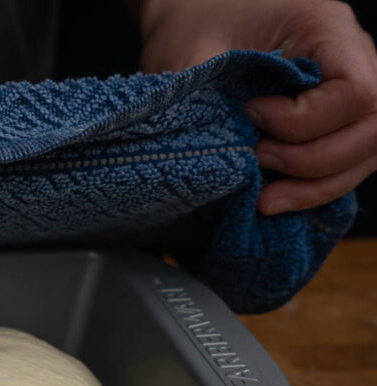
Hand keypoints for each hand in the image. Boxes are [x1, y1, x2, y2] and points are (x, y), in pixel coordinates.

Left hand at [138, 0, 376, 214]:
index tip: (252, 117)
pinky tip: (276, 197)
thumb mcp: (193, 54)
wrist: (192, 10)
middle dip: (317, 162)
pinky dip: (315, 185)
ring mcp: (350, 85)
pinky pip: (346, 158)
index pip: (356, 91)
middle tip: (259, 162)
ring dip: (318, 185)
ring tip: (266, 201)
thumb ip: (210, 99)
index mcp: (326, 26)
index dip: (306, 121)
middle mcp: (353, 55)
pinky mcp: (334, 113)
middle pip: (374, 127)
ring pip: (367, 151)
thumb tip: (223, 158)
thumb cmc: (193, 22)